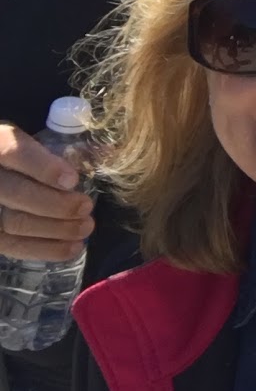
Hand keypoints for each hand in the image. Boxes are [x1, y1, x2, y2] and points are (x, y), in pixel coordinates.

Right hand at [0, 123, 94, 260]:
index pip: (16, 153)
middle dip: (56, 204)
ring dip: (55, 229)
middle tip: (87, 206)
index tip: (73, 180)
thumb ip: (70, 147)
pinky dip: (44, 250)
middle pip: (16, 193)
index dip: (44, 168)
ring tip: (86, 227)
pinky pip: (12, 246)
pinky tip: (73, 248)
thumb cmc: (28, 155)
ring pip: (13, 222)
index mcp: (0, 143)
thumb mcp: (41, 141)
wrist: (4, 175)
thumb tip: (110, 154)